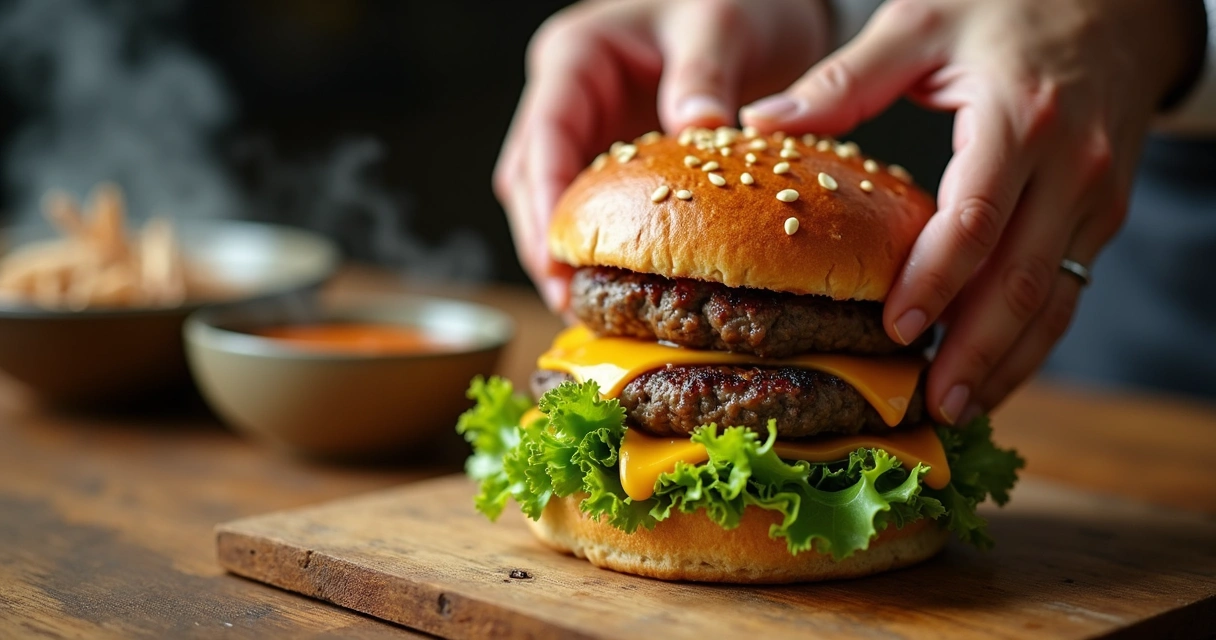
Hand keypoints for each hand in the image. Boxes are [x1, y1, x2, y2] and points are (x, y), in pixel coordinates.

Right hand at [494, 0, 830, 308]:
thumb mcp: (724, 25)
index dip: (545, 200)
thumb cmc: (736, 4)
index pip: (545, 134)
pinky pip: (584, 205)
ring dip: (559, 250)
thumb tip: (697, 127)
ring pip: (545, 197)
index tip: (558, 256)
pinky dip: (593, 245)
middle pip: (529, 177)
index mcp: (577, 54)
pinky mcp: (604, 153)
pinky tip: (611, 284)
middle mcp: (565, 92)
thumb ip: (705, 75)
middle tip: (570, 300)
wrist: (758, 11)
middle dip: (542, 240)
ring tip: (585, 306)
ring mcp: (581, 125)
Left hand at [741, 0, 1204, 422]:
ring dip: (1011, 361)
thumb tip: (762, 120)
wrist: (1119, 0)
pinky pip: (1070, 289)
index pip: (978, 219)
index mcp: (1019, 120)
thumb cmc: (1010, 6)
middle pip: (1023, 279)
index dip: (936, 281)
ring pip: (1057, 299)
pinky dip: (1034, 338)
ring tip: (962, 408)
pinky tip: (997, 371)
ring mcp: (1097, 197)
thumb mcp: (923, 23)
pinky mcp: (1102, 214)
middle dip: (977, 351)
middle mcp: (1072, 167)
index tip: (897, 330)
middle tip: (930, 404)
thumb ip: (846, 79)